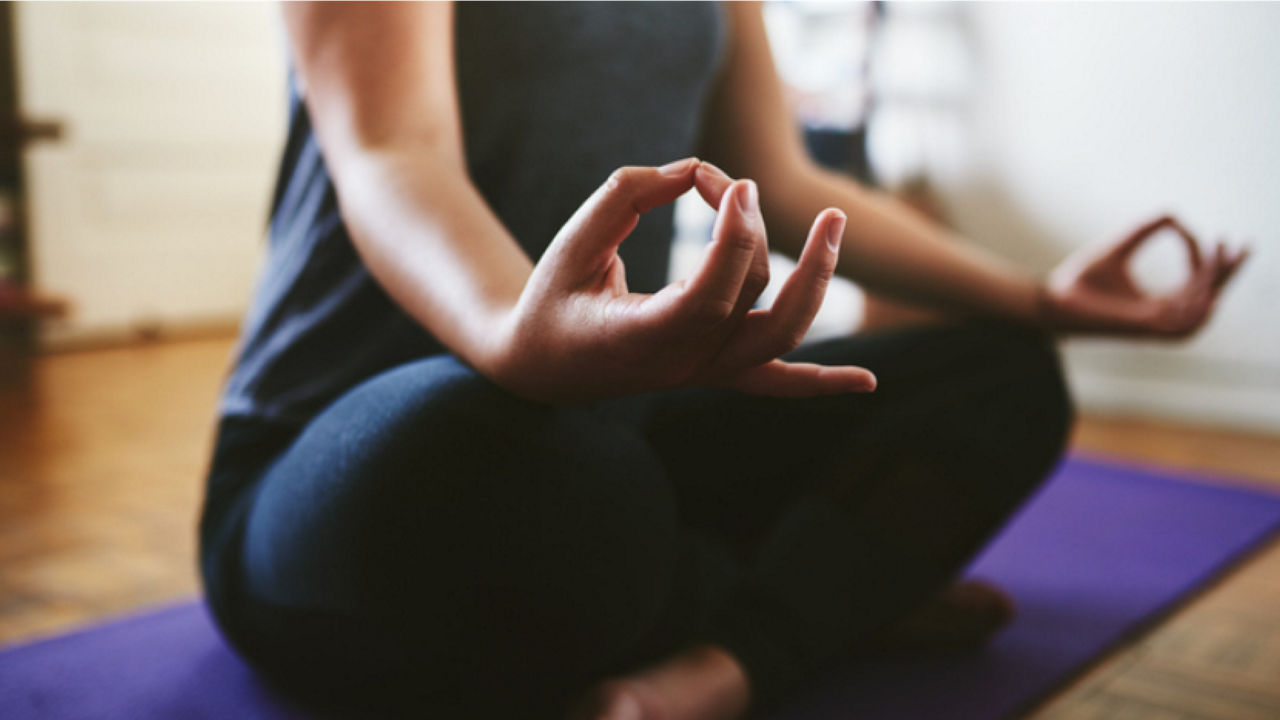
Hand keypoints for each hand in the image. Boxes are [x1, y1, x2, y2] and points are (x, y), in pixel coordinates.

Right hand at [489, 159, 876, 402]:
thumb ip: (628, 195)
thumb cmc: (553, 296)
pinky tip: (867, 383)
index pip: (708, 298)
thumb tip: (693, 172)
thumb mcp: (573, 239)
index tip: (728, 183)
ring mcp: (702, 373)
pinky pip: (775, 383)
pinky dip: (821, 382)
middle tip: (744, 185)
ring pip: (779, 337)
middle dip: (756, 235)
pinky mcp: (714, 371)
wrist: (541, 364)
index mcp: (638, 339)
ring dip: (815, 281)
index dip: (731, 238)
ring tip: (832, 221)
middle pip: (749, 302)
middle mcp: (679, 365)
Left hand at [1041, 215, 1248, 337]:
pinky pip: (1184, 318)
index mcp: (1160, 306)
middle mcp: (1163, 319)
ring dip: (1216, 280)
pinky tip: (1210, 284)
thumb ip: (1146, 230)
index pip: (1199, 286)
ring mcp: (1156, 327)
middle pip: (1210, 296)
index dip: (1213, 262)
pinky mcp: (1146, 327)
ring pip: (1202, 306)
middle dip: (1229, 272)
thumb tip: (1174, 215)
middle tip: (1245, 246)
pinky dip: (1200, 301)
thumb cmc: (1080, 280)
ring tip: (1222, 253)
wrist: (1052, 300)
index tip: (1214, 236)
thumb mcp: (1120, 247)